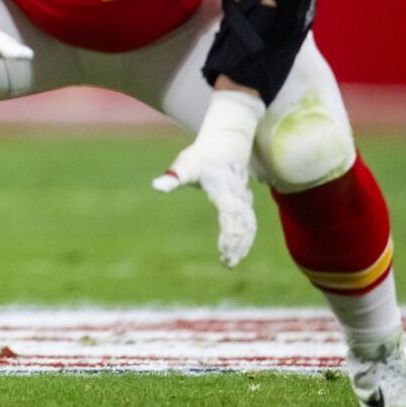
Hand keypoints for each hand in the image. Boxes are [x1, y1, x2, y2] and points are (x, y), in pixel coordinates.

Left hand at [152, 88, 263, 267]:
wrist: (225, 143)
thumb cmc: (201, 156)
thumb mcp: (184, 164)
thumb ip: (172, 177)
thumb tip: (155, 186)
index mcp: (224, 189)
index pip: (229, 216)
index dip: (229, 235)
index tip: (222, 251)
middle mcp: (238, 196)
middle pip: (242, 224)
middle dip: (237, 245)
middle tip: (226, 263)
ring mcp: (245, 199)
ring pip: (249, 225)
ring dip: (243, 244)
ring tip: (231, 262)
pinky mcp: (246, 202)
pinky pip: (250, 223)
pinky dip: (246, 238)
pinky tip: (238, 251)